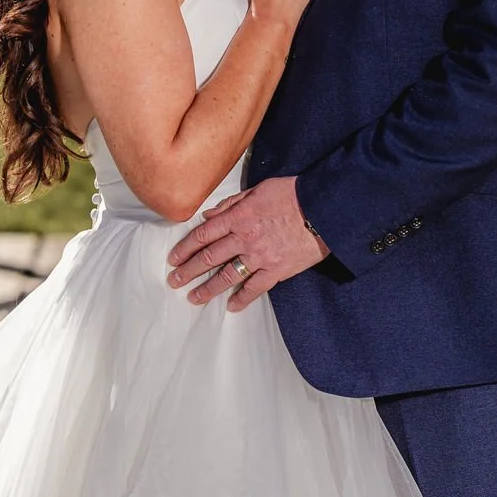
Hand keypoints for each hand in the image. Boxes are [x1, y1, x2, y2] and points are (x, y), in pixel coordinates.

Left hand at [164, 176, 328, 310]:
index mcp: (238, 217)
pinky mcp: (277, 271)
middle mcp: (244, 238)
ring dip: (208, 288)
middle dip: (189, 270)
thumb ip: (231, 203)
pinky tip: (231, 306)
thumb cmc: (292, 194)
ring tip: (193, 297)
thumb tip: (209, 215)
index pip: (203, 234)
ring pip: (228, 276)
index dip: (185, 247)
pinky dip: (242, 299)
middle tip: (174, 280)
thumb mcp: (257, 190)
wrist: (323, 210)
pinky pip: (255, 288)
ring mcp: (260, 257)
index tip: (173, 257)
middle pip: (210, 257)